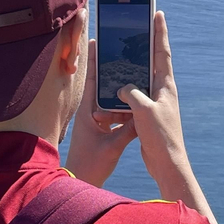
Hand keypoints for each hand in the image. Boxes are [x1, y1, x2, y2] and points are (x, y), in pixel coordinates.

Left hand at [64, 38, 137, 186]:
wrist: (80, 182)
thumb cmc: (91, 165)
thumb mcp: (113, 146)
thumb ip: (129, 130)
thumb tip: (143, 115)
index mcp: (87, 113)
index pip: (90, 80)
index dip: (93, 60)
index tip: (96, 41)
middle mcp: (89, 114)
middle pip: (102, 88)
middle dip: (111, 74)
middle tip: (122, 57)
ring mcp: (94, 123)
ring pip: (110, 104)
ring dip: (121, 99)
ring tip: (134, 88)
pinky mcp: (99, 132)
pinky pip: (113, 117)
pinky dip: (123, 114)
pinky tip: (135, 113)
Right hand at [116, 10, 189, 188]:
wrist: (166, 163)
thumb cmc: (160, 137)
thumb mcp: (144, 111)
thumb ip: (132, 94)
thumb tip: (122, 88)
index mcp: (165, 86)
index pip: (161, 52)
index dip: (159, 32)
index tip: (158, 13)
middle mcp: (162, 92)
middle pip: (151, 61)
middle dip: (145, 43)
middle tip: (137, 25)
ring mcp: (155, 102)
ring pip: (140, 79)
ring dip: (131, 68)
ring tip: (121, 53)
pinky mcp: (147, 114)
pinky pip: (134, 97)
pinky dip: (124, 91)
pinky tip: (115, 88)